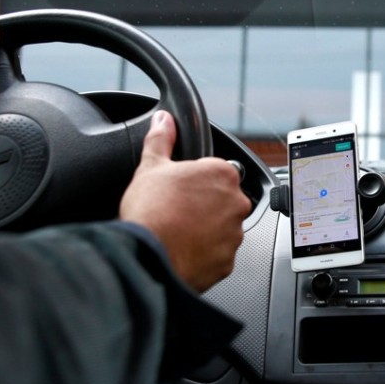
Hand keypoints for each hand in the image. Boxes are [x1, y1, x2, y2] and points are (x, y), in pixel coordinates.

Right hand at [119, 110, 248, 291]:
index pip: (216, 171)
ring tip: (177, 232)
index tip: (181, 190)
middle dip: (203, 206)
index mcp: (222, 174)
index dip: (196, 180)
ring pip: (221, 229)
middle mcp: (236, 204)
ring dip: (205, 230)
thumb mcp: (151, 165)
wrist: (148, 256)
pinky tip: (182, 250)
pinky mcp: (227, 263)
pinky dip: (203, 254)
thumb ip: (161, 139)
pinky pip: (217, 255)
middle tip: (176, 211)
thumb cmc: (151, 211)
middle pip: (221, 201)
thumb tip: (164, 120)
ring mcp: (234, 235)